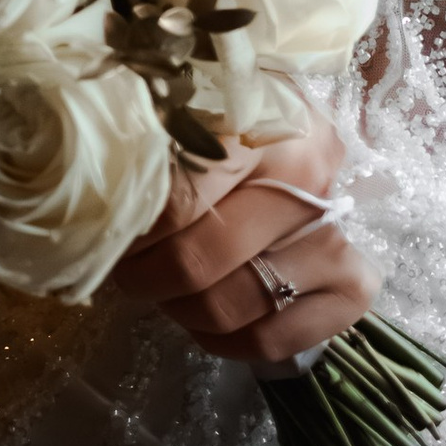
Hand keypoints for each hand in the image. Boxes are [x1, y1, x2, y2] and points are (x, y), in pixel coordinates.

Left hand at [101, 109, 379, 366]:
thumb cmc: (229, 111)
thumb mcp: (190, 102)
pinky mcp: (353, 284)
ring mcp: (335, 234)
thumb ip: (151, 136)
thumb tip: (92, 183)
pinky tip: (204, 322)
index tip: (106, 231)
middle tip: (127, 269)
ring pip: (235, 305)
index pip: (178, 198)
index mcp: (261, 122)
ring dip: (182, 310)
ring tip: (162, 290)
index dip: (131, 229)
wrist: (303, 132)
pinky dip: (228, 343)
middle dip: (147, 275)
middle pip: (202, 258)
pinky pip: (277, 339)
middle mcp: (308, 177)